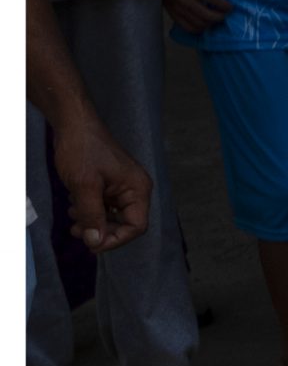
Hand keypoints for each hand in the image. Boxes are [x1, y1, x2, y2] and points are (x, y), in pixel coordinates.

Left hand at [51, 116, 153, 252]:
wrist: (72, 122)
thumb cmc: (82, 148)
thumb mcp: (84, 185)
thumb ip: (91, 216)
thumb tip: (95, 242)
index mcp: (138, 189)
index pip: (136, 226)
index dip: (115, 239)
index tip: (92, 244)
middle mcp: (134, 189)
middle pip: (125, 223)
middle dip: (101, 230)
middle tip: (77, 232)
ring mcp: (122, 186)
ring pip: (112, 216)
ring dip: (92, 221)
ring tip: (73, 217)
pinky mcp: (109, 183)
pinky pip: (104, 205)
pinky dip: (90, 210)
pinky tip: (75, 206)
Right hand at [159, 0, 233, 33]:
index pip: (214, 0)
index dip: (225, 5)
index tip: (230, 7)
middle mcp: (186, 0)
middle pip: (209, 16)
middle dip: (220, 17)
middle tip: (224, 15)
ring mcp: (179, 9)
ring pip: (201, 24)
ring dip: (211, 24)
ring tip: (215, 19)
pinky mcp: (174, 16)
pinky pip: (190, 28)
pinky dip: (199, 29)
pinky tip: (204, 24)